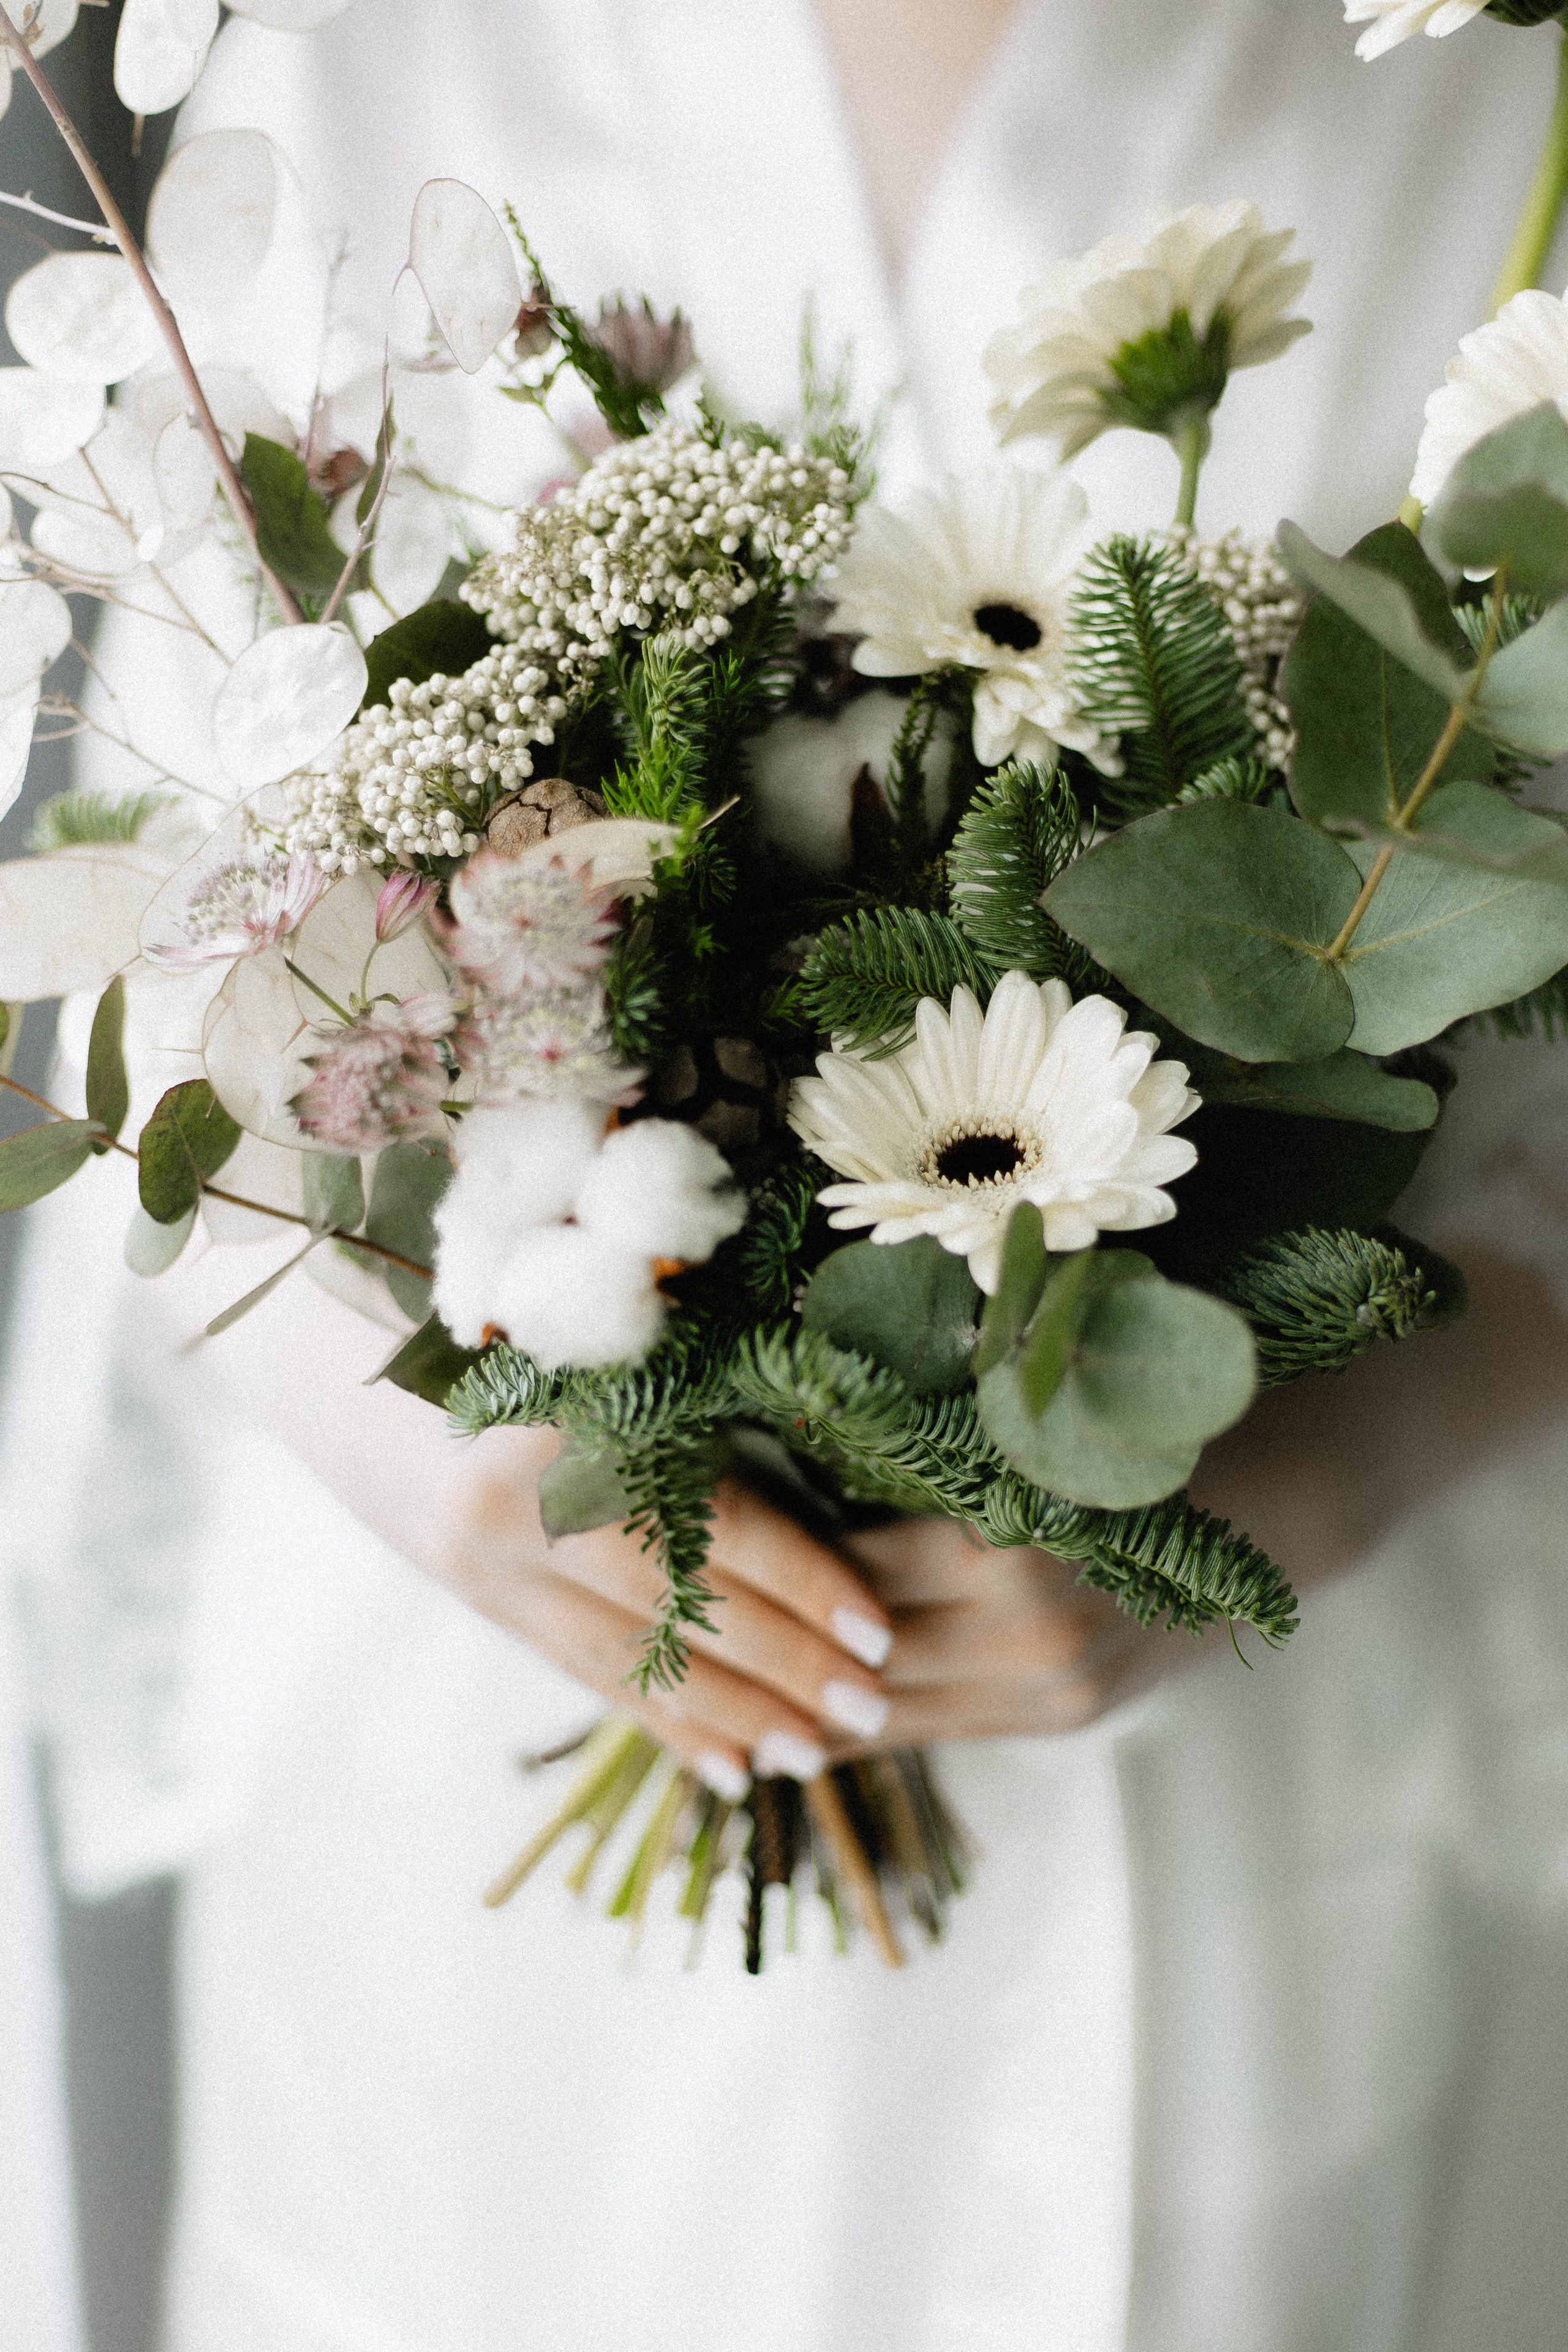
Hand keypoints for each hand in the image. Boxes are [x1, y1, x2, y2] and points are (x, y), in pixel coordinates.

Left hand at [448, 1445, 1166, 1793]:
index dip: (770, 1567)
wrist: (1275, 1502)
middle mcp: (1032, 1634)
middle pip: (859, 1661)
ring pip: (892, 1715)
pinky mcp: (1065, 1720)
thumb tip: (789, 1431)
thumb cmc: (1133, 1427)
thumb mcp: (1027, 1416)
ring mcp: (1053, 1691)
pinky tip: (800, 1719)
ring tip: (711, 1694)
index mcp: (1015, 1544)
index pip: (852, 1574)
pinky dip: (866, 1724)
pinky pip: (938, 1732)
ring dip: (802, 1711)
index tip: (693, 1545)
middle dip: (769, 1655)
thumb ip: (919, 1439)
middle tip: (671, 1635)